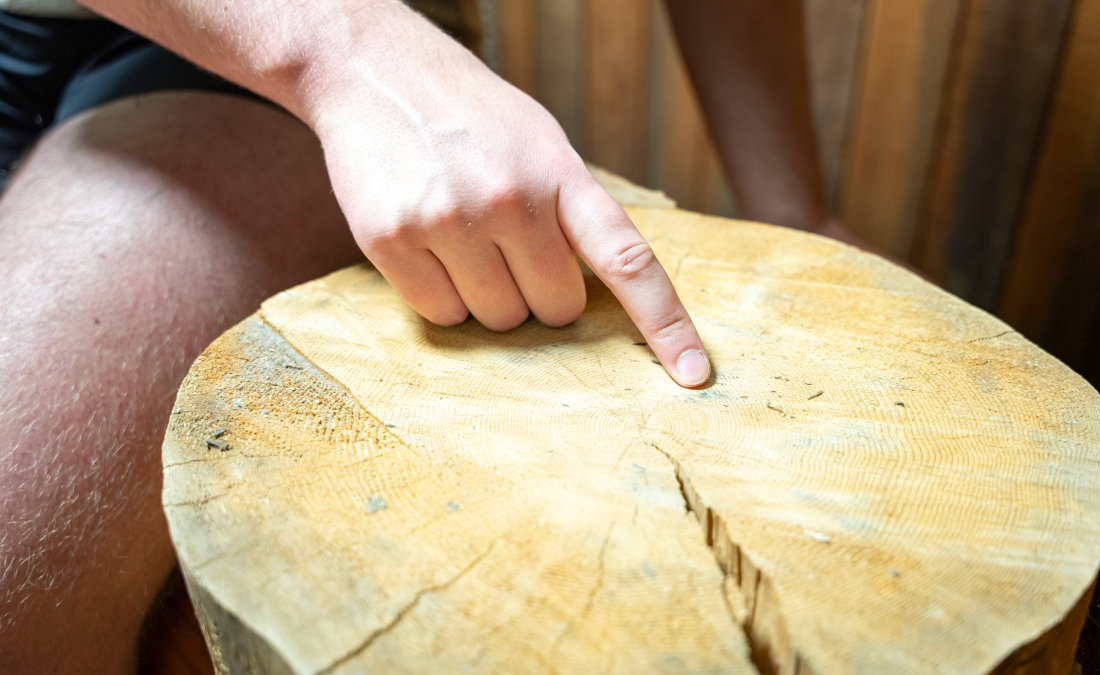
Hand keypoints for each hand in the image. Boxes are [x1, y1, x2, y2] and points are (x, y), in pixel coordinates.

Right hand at [306, 20, 709, 387]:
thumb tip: (601, 292)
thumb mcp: (542, 144)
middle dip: (537, 292)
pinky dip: (440, 296)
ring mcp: (450, 220)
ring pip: (496, 320)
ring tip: (461, 233)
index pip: (628, 260)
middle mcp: (511, 200)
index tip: (693, 373)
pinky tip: (427, 243)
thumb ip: (573, 210)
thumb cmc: (472, 117)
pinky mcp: (393, 239)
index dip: (666, 323)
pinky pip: (440, 315)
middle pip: (553, 310)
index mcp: (561, 176)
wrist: (376, 70)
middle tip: (506, 243)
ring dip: (485, 295)